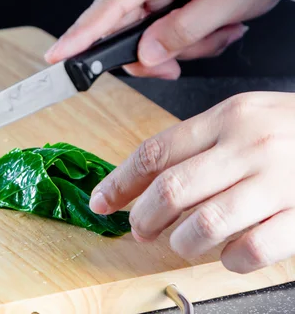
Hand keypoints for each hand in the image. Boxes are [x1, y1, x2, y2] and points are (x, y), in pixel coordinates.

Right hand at [45, 0, 294, 78]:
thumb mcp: (227, 2)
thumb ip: (181, 33)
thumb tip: (144, 57)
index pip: (112, 1)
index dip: (83, 32)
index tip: (58, 55)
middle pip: (121, 23)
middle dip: (150, 50)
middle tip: (172, 66)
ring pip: (140, 33)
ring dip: (176, 46)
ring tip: (215, 34)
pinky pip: (155, 31)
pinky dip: (181, 42)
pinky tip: (210, 32)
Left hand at [89, 91, 294, 272]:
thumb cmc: (291, 130)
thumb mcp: (241, 118)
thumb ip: (196, 143)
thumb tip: (142, 178)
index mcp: (227, 118)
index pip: (155, 152)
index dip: (120, 182)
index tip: (101, 201)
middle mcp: (249, 147)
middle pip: (170, 190)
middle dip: (142, 217)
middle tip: (138, 228)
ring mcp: (278, 182)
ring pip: (204, 225)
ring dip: (180, 242)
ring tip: (180, 242)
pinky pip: (251, 250)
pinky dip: (230, 259)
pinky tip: (228, 253)